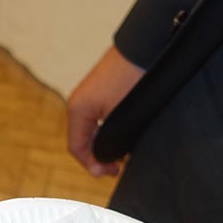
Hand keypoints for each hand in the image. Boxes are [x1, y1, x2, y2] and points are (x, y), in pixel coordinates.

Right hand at [65, 46, 145, 176]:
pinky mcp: (102, 92)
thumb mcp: (121, 119)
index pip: (76, 148)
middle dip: (100, 157)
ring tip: (123, 155)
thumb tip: (108, 159)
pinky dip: (109, 132)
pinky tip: (126, 138)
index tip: (111, 172)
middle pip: (83, 140)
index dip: (92, 165)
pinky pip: (100, 120)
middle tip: (118, 168)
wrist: (145, 49)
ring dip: (106, 145)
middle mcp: (79, 103)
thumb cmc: (132, 80)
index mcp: (77, 109)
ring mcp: (90, 97)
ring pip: (92, 131)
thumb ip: (110, 143)